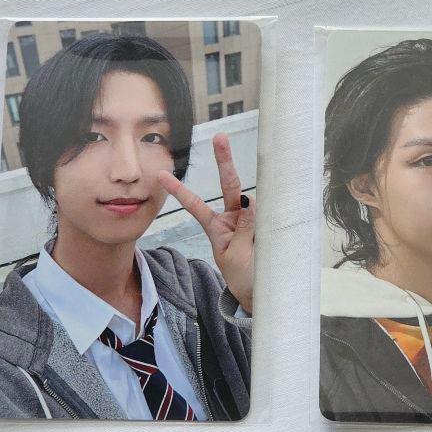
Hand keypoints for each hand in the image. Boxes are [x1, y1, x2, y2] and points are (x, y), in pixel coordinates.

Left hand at [157, 133, 254, 313]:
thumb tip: (248, 199)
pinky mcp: (270, 225)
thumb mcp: (234, 256)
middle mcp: (234, 219)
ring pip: (254, 203)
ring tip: (254, 239)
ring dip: (257, 211)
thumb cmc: (242, 277)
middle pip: (229, 185)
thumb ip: (242, 228)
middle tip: (219, 137)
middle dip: (224, 161)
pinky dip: (271, 219)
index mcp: (217, 227)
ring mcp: (253, 220)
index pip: (196, 204)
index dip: (180, 190)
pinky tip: (269, 234)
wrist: (260, 294)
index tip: (161, 174)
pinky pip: (269, 216)